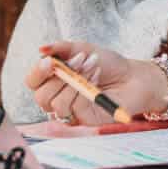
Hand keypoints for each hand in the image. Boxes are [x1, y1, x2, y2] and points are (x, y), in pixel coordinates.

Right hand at [24, 42, 167, 124]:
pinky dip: (84, 90)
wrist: (134, 77)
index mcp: (54, 81)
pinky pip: (73, 108)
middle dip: (59, 77)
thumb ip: (61, 48)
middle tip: (80, 60)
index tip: (49, 61)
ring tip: (93, 67)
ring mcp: (71, 111)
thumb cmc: (108, 64)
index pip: (33, 82)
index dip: (37, 73)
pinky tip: (97, 80)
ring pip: (56, 104)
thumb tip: (41, 48)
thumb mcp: (83, 49)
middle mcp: (59, 98)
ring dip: (75, 81)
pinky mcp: (84, 120)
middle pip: (41, 97)